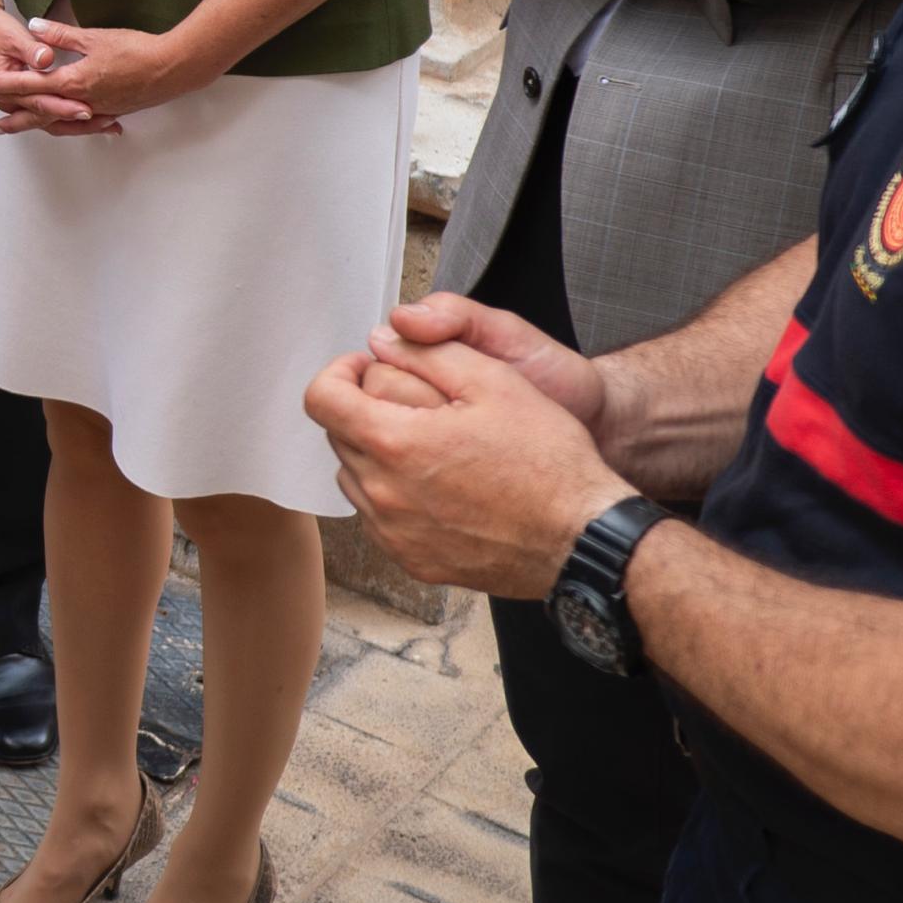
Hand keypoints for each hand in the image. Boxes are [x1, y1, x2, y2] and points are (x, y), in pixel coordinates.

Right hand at [0, 0, 101, 130]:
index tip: (85, 108)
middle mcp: (14, 102)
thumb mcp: (12, 38)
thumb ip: (32, 49)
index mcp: (7, 90)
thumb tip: (44, 57)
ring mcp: (23, 103)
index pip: (41, 103)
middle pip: (50, 119)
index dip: (64, 106)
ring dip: (81, 126)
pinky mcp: (32, 99)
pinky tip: (98, 120)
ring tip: (108, 125)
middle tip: (103, 120)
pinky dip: (76, 119)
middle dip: (78, 122)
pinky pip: (55, 116)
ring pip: (54, 123)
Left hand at [0, 15, 196, 131]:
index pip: (28, 84)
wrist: (174, 68)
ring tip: (27, 127)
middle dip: (17, 119)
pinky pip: (84, 123)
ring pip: (62, 122)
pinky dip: (70, 124)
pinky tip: (69, 122)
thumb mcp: (94, 37)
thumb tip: (33, 26)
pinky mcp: (113, 111)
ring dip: (41, 124)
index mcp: (72, 82)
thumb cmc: (137, 51)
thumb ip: (61, 35)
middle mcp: (81, 101)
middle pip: (40, 114)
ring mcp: (98, 109)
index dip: (4, 83)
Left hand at [304, 318, 627, 596]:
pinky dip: (396, 494)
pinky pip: (380, 517)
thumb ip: (429, 354)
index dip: (339, 373)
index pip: (322, 399)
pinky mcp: (412, 560)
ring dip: (378, 453)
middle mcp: (382, 493)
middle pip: (338, 436)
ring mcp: (394, 533)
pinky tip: (441, 485)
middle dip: (364, 410)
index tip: (365, 369)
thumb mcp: (496, 383)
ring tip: (431, 445)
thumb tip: (382, 342)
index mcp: (394, 443)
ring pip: (356, 477)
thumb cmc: (547, 463)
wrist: (581, 540)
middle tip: (414, 403)